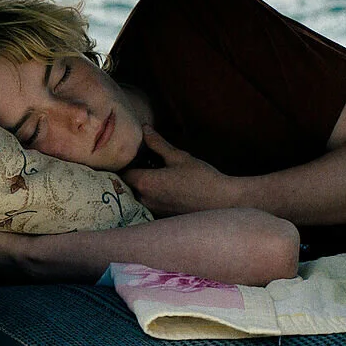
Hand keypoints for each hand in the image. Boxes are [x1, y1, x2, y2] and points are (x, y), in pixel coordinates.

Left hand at [123, 126, 239, 215]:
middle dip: (134, 174)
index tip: (135, 156)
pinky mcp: (162, 216)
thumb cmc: (201, 177)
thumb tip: (145, 129)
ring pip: (139, 195)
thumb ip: (157, 144)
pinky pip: (150, 203)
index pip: (123, 172)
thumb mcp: (178, 157)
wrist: (223, 201)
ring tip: (159, 174)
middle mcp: (144, 199)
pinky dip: (153, 195)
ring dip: (144, 185)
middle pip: (128, 185)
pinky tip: (168, 187)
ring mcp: (152, 210)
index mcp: (144, 183)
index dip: (127, 163)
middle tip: (146, 164)